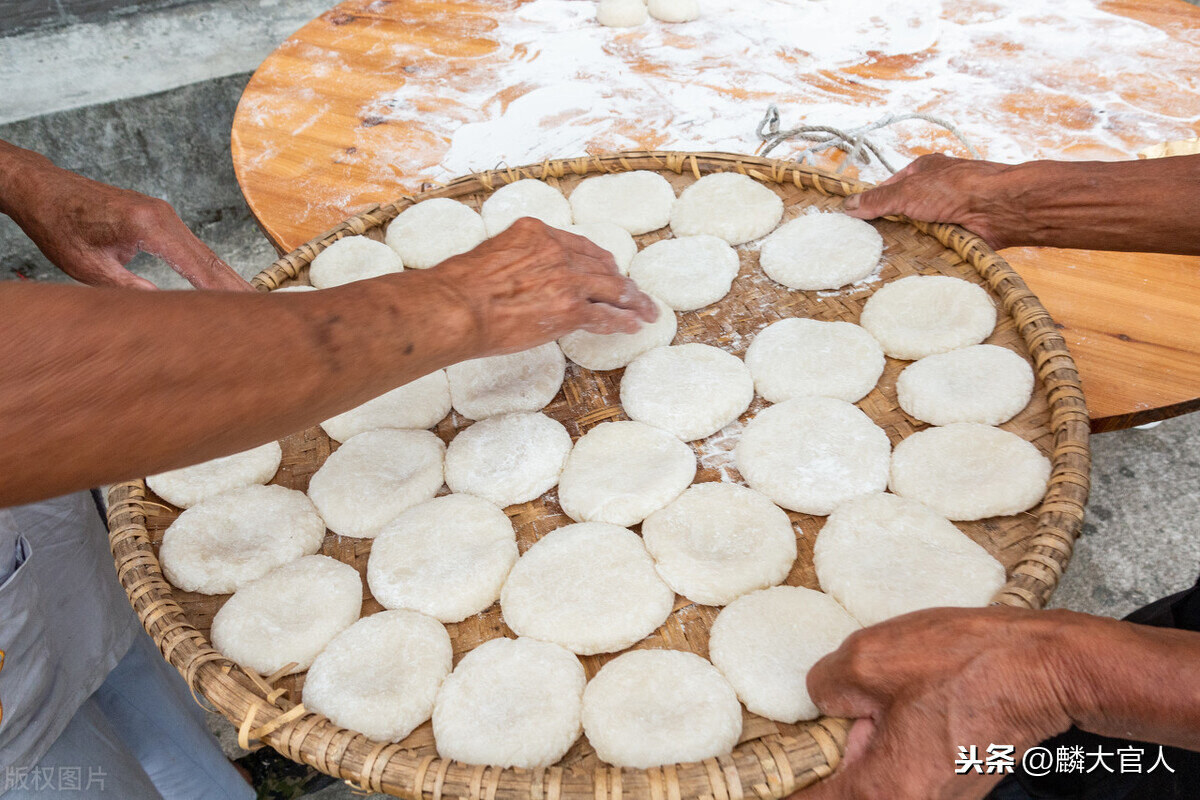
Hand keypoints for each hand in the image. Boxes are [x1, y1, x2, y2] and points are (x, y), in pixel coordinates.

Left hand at [0, 143, 249, 289]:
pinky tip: (220, 287)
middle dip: (238, 289)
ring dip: (226, 280)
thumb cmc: (58, 224)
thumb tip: (165, 311)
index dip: (227, 293)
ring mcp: (163, 215)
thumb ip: (131, 289)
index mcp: (148, 226)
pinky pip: (191, 247)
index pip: (200, 267)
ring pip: (204, 254)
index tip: (251, 314)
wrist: (43, 190)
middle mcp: (163, 216)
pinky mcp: (159, 218)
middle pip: (211, 260)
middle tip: (267, 316)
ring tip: (250, 308)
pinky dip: (209, 269)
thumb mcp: (88, 267)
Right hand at [429, 217, 658, 355]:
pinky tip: (633, 326)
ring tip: (647, 312)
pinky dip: (623, 321)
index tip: (609, 270)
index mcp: (536, 232)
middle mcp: (557, 250)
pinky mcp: (570, 309)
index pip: (579, 246)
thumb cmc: (459, 288)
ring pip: (613, 289)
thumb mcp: (489, 256)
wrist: (455, 307)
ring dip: (634, 302)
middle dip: (622, 282)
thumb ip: (514, 260)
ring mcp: (567, 279)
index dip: (599, 262)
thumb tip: (516, 280)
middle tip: (636, 294)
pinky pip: (605, 315)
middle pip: (602, 266)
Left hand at [793, 606, 1081, 799]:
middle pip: (843, 797)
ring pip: (874, 783)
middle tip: (826, 718)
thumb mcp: (869, 659)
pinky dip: (888, 743)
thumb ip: (825, 686)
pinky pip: (902, 771)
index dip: (780, 790)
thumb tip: (822, 699)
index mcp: (883, 793)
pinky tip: (898, 705)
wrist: (1045, 666)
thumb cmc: (966, 663)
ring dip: (858, 750)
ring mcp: (939, 798)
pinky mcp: (955, 781)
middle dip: (823, 762)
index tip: (758, 780)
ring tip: (866, 707)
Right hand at [843, 154, 1022, 249]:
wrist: (998, 207)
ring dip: (908, 240)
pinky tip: (912, 261)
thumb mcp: (907, 191)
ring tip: (885, 257)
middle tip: (867, 243)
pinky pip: (934, 243)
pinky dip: (925, 251)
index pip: (889, 187)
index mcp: (923, 170)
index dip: (873, 203)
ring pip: (918, 229)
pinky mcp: (958, 232)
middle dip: (890, 225)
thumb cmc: (955, 188)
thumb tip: (847, 205)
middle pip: (903, 210)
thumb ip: (877, 200)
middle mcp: (936, 189)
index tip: (855, 221)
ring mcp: (948, 211)